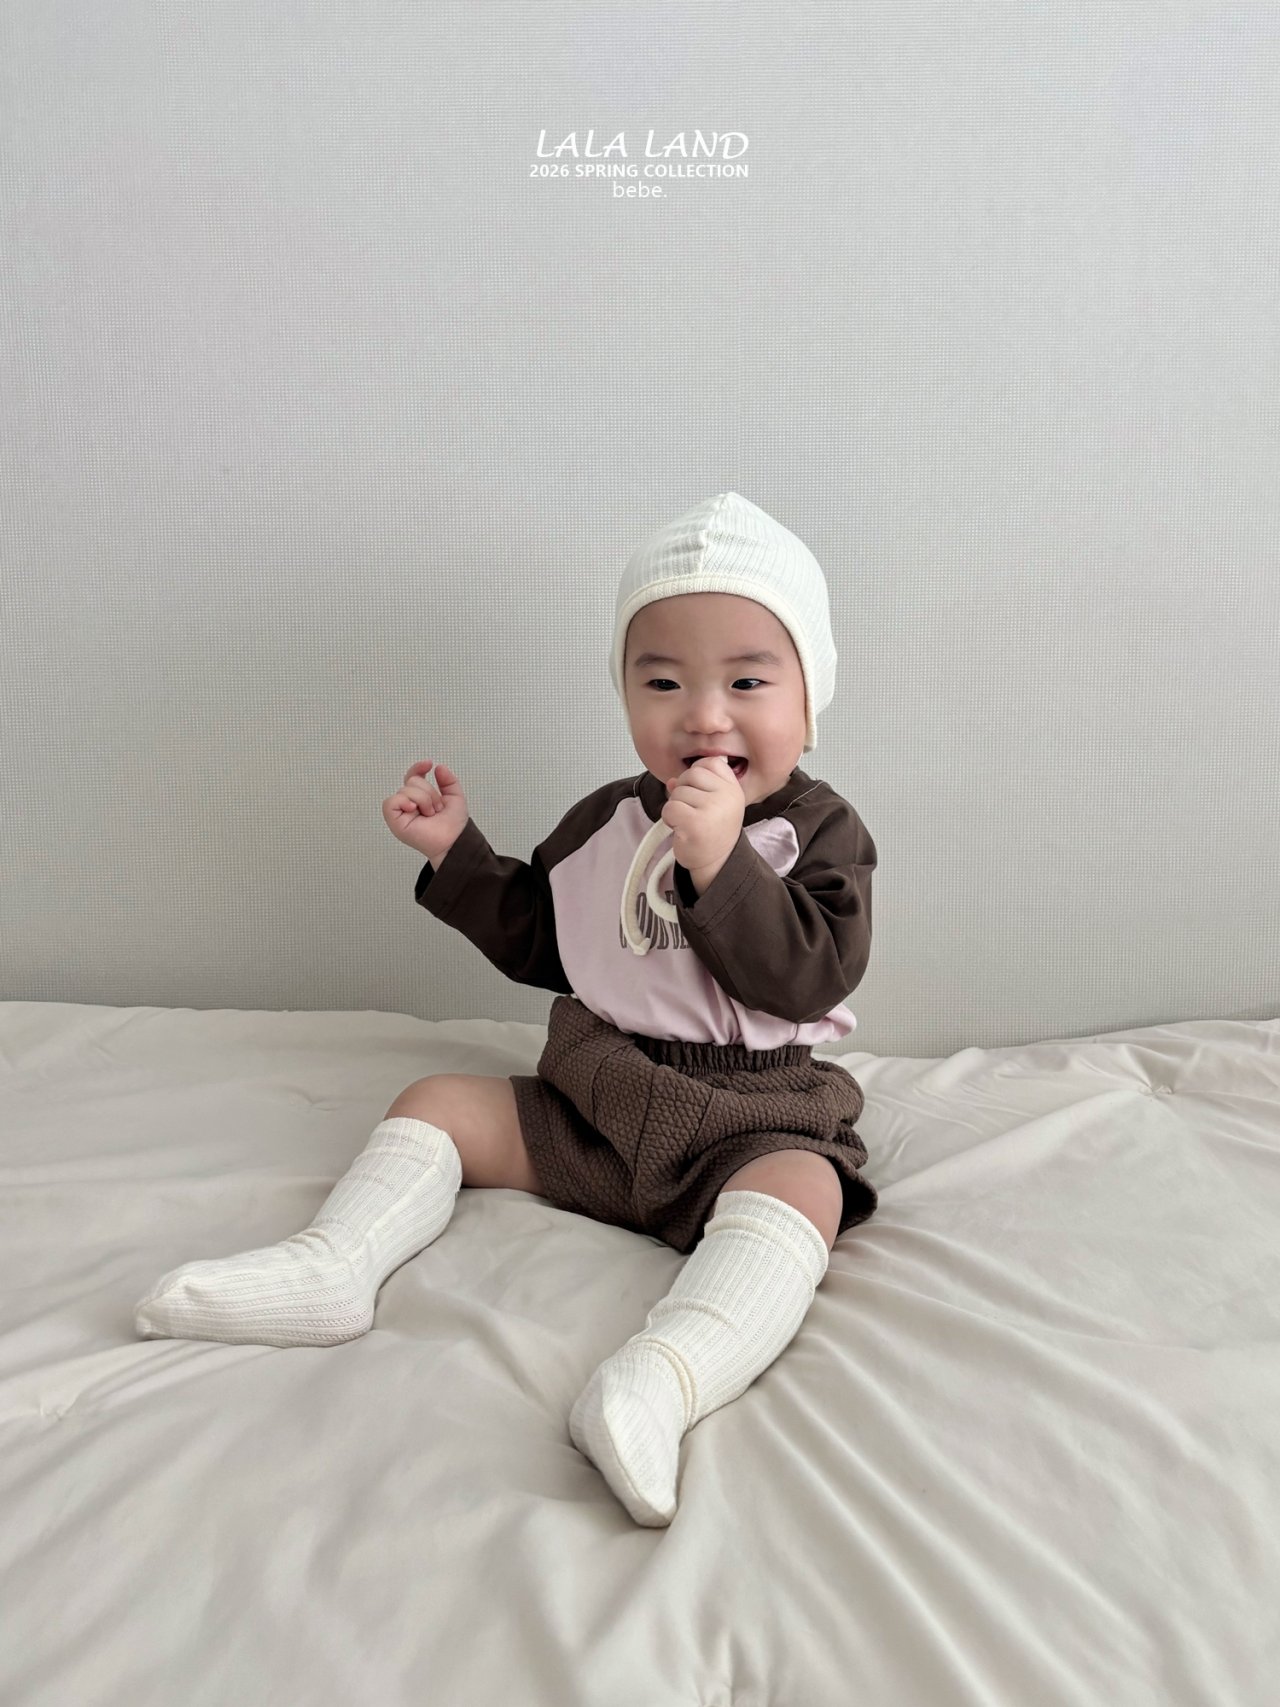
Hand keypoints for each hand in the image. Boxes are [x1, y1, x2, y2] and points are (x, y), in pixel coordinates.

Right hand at [382, 760, 469, 862]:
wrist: (454, 840)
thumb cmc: (453, 825)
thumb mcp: (454, 797)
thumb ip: (448, 781)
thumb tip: (438, 767)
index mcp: (420, 798)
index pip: (413, 777)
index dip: (418, 768)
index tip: (428, 764)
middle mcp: (409, 803)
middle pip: (412, 781)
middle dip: (429, 792)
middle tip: (436, 809)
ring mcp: (401, 812)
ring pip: (405, 789)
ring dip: (423, 800)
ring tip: (429, 814)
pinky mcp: (394, 821)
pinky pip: (391, 802)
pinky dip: (404, 802)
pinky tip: (414, 809)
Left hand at [661, 756, 745, 875]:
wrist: (716, 864)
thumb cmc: (712, 832)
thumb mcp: (713, 804)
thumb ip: (695, 787)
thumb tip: (671, 781)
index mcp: (734, 789)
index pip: (711, 762)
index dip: (697, 774)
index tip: (698, 792)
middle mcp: (727, 796)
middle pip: (691, 774)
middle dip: (683, 790)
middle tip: (691, 810)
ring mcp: (712, 809)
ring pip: (678, 792)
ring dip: (675, 807)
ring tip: (687, 822)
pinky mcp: (695, 823)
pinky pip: (670, 807)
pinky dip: (669, 818)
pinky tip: (680, 828)